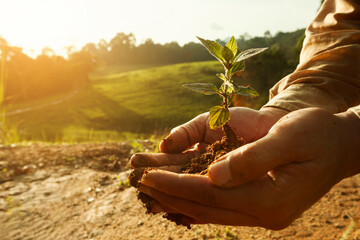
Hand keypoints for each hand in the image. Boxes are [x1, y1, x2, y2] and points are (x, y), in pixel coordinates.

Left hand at [138, 108, 359, 228]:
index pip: (212, 195)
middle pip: (206, 207)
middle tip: (139, 184)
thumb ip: (252, 159)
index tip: (148, 176)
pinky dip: (196, 202)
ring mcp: (262, 213)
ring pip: (210, 211)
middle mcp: (265, 212)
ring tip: (150, 192)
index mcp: (272, 198)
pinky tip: (178, 198)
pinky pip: (221, 208)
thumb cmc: (317, 134)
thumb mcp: (289, 137)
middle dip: (170, 195)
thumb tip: (212, 176)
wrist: (339, 145)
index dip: (177, 185)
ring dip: (178, 200)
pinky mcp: (260, 206)